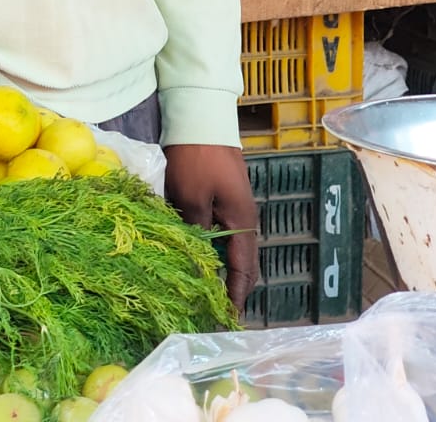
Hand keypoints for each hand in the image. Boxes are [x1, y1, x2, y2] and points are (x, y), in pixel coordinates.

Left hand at [164, 143, 258, 310]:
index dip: (235, 296)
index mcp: (242, 222)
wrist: (201, 115)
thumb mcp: (192, 197)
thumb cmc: (197, 158)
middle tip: (211, 311)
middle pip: (240, 262)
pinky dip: (212, 249)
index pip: (243, 270)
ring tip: (203, 292)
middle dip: (229, 287)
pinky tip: (197, 257)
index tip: (225, 320)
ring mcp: (233, 206)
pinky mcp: (221, 195)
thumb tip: (197, 260)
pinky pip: (220, 232)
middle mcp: (243, 218)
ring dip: (219, 269)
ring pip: (229, 247)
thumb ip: (196, 230)